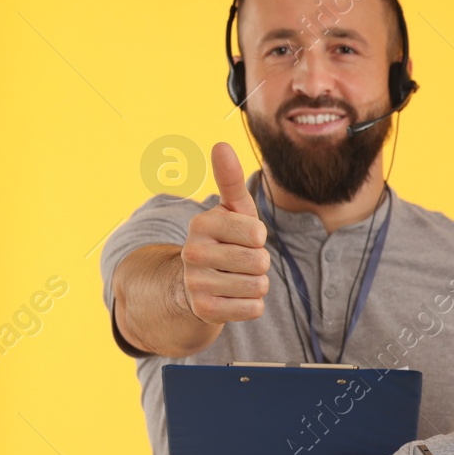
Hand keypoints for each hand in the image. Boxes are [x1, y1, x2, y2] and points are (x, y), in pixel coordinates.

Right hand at [180, 142, 270, 324]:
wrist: (198, 284)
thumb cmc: (226, 240)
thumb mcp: (232, 210)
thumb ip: (230, 180)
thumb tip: (221, 144)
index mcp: (202, 224)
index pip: (258, 234)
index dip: (259, 238)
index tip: (243, 238)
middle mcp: (193, 252)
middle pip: (260, 261)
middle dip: (259, 263)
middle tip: (239, 261)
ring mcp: (196, 283)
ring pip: (259, 286)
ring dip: (256, 284)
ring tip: (236, 277)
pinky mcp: (204, 310)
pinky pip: (254, 309)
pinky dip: (251, 305)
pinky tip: (233, 296)